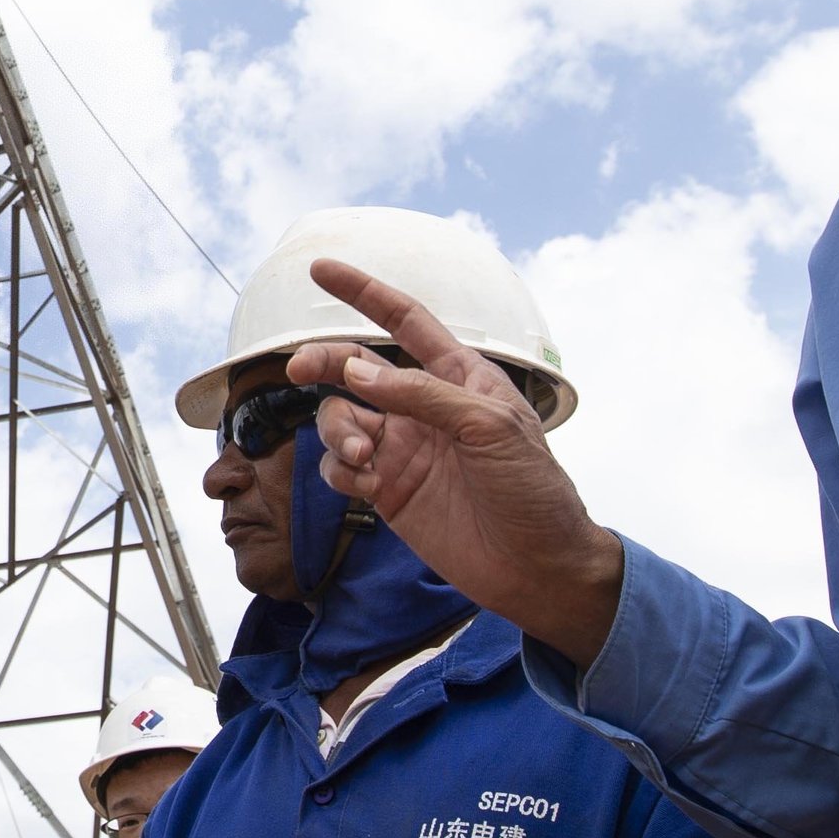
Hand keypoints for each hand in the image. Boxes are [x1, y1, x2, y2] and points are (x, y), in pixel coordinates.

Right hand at [290, 259, 627, 664]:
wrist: (539, 569)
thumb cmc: (533, 491)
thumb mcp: (490, 427)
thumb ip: (422, 394)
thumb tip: (356, 371)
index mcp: (459, 378)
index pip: (405, 322)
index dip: (363, 292)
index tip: (320, 268)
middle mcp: (425, 407)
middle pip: (356, 367)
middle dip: (323, 361)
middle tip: (298, 369)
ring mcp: (403, 450)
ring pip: (340, 418)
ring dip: (338, 428)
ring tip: (363, 455)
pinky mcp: (387, 491)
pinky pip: (340, 466)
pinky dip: (340, 469)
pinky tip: (363, 483)